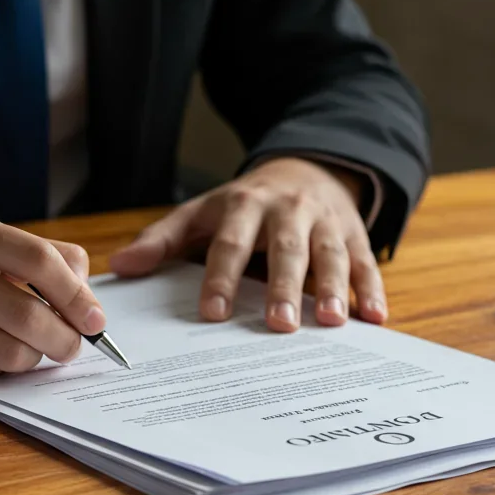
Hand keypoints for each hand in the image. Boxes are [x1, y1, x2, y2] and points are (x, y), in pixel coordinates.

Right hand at [0, 209, 105, 378]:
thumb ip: (32, 253)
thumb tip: (84, 290)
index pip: (37, 261)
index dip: (76, 295)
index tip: (95, 318)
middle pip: (26, 316)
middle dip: (64, 339)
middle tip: (72, 344)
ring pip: (5, 354)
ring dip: (33, 358)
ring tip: (33, 348)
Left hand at [109, 157, 387, 331]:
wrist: (305, 168)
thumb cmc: (242, 205)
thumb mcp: (200, 213)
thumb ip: (162, 241)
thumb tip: (120, 267)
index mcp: (243, 206)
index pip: (229, 244)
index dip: (221, 279)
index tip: (212, 314)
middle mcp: (287, 211)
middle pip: (285, 250)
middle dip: (282, 287)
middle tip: (278, 326)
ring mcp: (324, 222)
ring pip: (330, 254)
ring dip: (331, 289)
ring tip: (329, 323)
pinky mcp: (354, 233)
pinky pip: (365, 261)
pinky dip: (371, 288)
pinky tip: (374, 316)